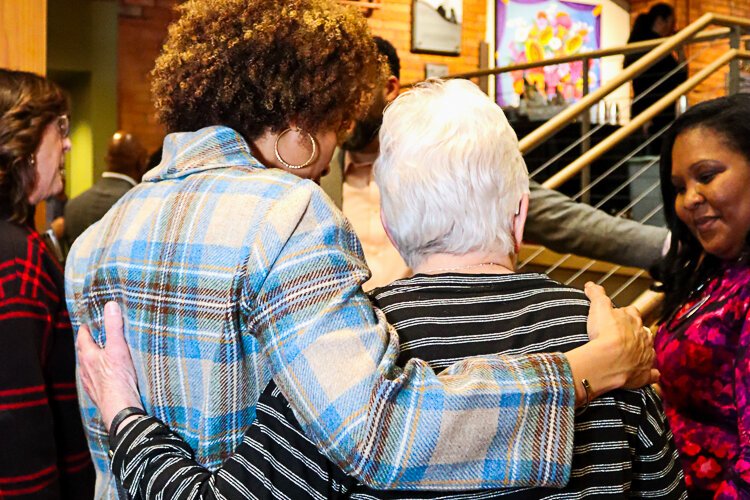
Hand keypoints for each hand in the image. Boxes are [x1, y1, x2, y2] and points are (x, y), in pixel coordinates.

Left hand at [77, 302, 142, 430]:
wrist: (119, 407)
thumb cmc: (118, 378)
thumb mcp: (119, 347)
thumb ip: (114, 326)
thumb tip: (111, 305)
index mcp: (89, 356)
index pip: (83, 338)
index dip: (85, 330)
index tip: (87, 324)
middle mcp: (85, 369)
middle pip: (83, 353)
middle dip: (88, 345)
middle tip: (94, 338)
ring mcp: (90, 383)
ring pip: (87, 368)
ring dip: (92, 361)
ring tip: (100, 356)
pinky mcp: (97, 394)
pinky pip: (94, 381)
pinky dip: (97, 375)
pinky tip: (104, 378)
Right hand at [583, 282, 657, 390]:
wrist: (609, 360)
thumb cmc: (605, 333)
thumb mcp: (598, 308)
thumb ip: (597, 295)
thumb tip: (591, 285)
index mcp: (633, 320)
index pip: (632, 312)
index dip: (625, 313)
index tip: (619, 315)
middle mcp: (643, 337)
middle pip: (643, 332)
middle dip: (637, 333)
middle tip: (625, 335)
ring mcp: (646, 356)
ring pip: (649, 351)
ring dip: (644, 351)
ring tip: (634, 354)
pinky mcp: (644, 374)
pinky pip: (652, 374)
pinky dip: (652, 374)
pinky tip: (650, 374)